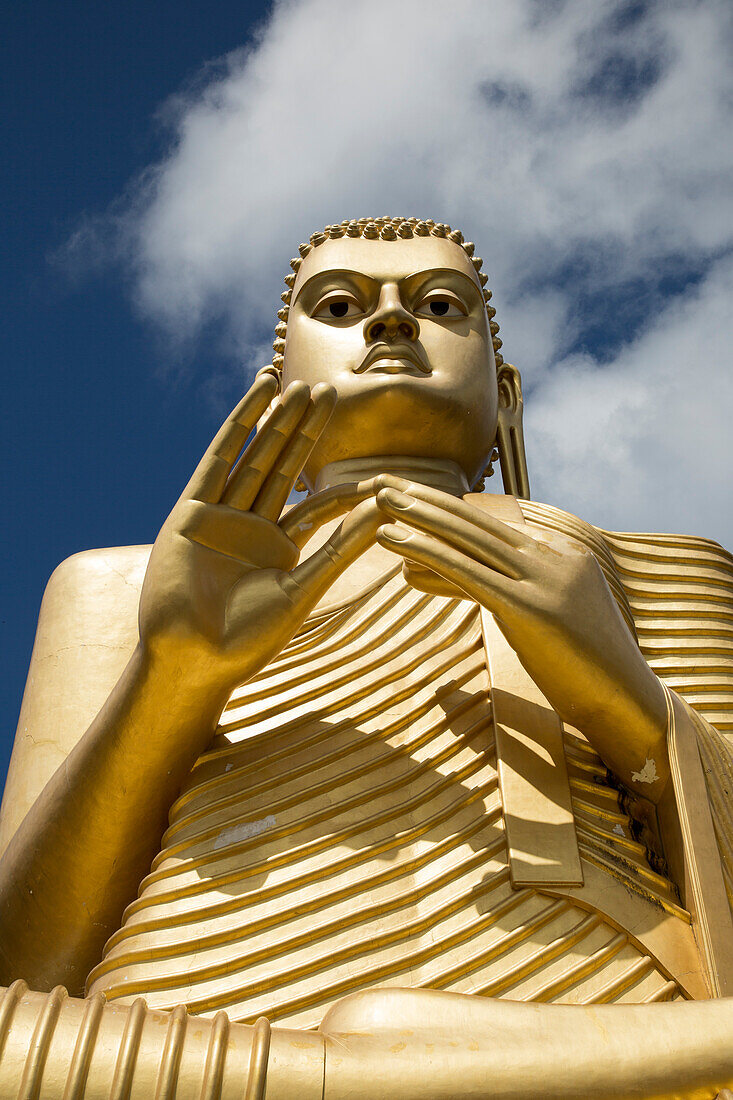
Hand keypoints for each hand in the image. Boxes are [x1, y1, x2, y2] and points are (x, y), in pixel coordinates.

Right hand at [138, 374, 386, 697]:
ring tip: (301, 387)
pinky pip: (219, 457)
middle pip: (283, 468)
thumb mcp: (302, 589)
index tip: (378, 470)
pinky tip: (260, 394)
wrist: (192, 661)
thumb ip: (341, 548)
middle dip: (304, 432)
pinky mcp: (192, 510)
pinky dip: (241, 423)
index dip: (344, 486)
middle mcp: (249, 528)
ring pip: (256, 457)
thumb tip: (385, 511)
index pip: (315, 506)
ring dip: (277, 420)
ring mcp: (220, 516)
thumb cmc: (246, 640)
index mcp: (277, 551)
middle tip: (329, 393)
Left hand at [375, 480, 668, 793]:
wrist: (630, 706)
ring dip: (417, 514)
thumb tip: (489, 592)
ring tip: (377, 497)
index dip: (449, 512)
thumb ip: (527, 600)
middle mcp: (553, 558)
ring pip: (467, 537)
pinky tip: (391, 537)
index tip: (413, 497)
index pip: (494, 530)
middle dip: (426, 498)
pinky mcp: (527, 607)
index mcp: (562, 557)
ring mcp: (542, 579)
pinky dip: (423, 550)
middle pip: (477, 521)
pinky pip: (465, 570)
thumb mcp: (557, 625)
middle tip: (383, 480)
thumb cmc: (592, 676)